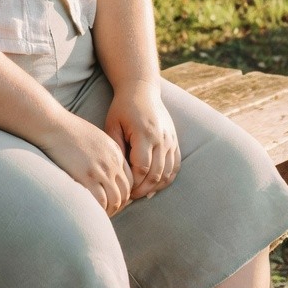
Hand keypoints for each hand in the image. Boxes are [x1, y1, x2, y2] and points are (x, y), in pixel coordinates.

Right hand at [40, 115, 133, 215]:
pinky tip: (91, 212)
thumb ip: (102, 154)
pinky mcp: (87, 177)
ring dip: (109, 211)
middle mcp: (112, 162)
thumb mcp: (93, 138)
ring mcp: (101, 170)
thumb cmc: (66, 130)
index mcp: (115, 152)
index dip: (123, 194)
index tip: (113, 200)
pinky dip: (99, 211)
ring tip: (99, 215)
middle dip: (118, 205)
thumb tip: (99, 169)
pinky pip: (101, 201)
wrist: (53, 125)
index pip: (129, 180)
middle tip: (106, 212)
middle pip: (125, 192)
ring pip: (115, 200)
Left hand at [104, 84, 179, 200]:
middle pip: (156, 173)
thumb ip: (115, 147)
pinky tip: (155, 185)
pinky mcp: (175, 141)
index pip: (142, 167)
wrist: (142, 89)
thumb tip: (117, 173)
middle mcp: (161, 138)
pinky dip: (166, 178)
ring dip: (155, 186)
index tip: (124, 190)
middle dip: (144, 189)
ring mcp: (171, 140)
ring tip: (141, 194)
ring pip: (167, 172)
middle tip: (131, 197)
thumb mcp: (112, 124)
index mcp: (145, 133)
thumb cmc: (122, 107)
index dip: (134, 183)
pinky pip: (175, 166)